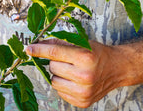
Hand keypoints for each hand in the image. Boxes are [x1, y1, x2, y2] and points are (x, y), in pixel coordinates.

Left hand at [26, 39, 142, 107]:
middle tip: (68, 60)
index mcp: (85, 58)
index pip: (54, 52)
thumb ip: (60, 42)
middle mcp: (85, 76)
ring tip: (72, 70)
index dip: (39, 50)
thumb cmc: (98, 54)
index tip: (29, 49)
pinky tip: (74, 79)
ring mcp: (83, 92)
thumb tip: (40, 44)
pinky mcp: (82, 102)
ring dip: (59, 74)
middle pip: (52, 67)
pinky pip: (60, 91)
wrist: (115, 68)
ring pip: (54, 81)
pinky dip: (64, 83)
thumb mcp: (81, 43)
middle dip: (56, 61)